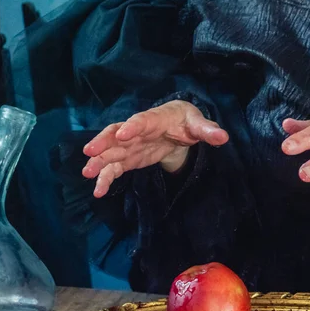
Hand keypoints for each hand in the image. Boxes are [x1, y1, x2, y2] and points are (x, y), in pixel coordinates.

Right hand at [82, 100, 228, 197]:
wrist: (177, 124)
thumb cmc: (186, 121)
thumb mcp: (198, 124)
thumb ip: (208, 130)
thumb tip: (223, 137)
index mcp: (155, 119)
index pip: (142, 121)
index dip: (133, 127)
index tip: (123, 134)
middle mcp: (137, 130)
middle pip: (117, 134)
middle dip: (104, 142)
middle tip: (90, 152)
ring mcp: (131, 145)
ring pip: (111, 152)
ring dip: (99, 161)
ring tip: (87, 173)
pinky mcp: (130, 158)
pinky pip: (115, 168)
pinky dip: (106, 178)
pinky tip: (98, 191)